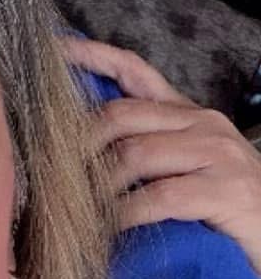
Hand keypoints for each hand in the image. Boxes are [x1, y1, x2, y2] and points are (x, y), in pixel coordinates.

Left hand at [60, 36, 260, 273]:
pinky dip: (126, 215)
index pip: (134, 70)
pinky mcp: (226, 190)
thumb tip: (81, 155)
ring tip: (77, 211)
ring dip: (98, 186)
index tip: (53, 49)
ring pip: (134, 155)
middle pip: (120, 115)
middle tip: (51, 174)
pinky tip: (110, 230)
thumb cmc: (228, 210)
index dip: (92, 56)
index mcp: (189, 114)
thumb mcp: (187, 169)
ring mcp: (218, 154)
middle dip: (79, 144)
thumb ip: (146, 153)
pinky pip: (159, 196)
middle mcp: (203, 124)